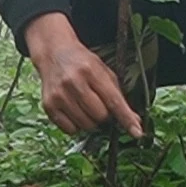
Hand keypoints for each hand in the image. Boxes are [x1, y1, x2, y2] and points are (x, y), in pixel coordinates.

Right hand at [24, 12, 143, 138]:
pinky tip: (75, 110)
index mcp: (91, 71)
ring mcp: (59, 95)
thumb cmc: (83, 63)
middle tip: (100, 104)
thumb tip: (134, 121)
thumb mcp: (104, 71)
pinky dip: (77, 125)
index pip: (113, 100)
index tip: (137, 132)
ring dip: (91, 121)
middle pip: (100, 115)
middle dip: (105, 115)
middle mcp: (73, 82)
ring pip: (86, 125)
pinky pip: (71, 130)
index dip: (126, 118)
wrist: (54, 54)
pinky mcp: (49, 105)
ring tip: (86, 105)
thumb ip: (118, 94)